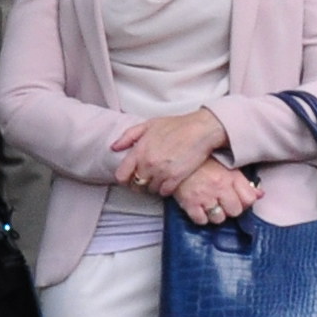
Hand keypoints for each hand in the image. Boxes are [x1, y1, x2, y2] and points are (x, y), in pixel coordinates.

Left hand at [110, 109, 231, 197]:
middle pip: (135, 185)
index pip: (121, 176)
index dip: (124, 179)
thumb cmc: (177, 125)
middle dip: (139, 183)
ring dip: (153, 186)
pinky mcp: (176, 178)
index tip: (131, 177)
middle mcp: (148, 164)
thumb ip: (129, 136)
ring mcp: (161, 172)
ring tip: (160, 178)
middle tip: (147, 179)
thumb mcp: (149, 124)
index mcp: (139, 151)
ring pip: (150, 190)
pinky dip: (165, 189)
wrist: (202, 129)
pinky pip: (164, 192)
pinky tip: (169, 181)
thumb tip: (114, 148)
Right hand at [170, 159, 261, 227]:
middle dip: (230, 210)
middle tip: (223, 204)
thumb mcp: (227, 167)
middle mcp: (220, 187)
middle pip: (235, 211)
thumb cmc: (203, 163)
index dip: (245, 203)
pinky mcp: (189, 203)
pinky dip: (201, 218)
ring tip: (211, 207)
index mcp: (231, 176)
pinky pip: (201, 220)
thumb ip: (244, 182)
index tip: (238, 200)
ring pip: (219, 218)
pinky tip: (200, 210)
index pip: (249, 199)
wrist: (177, 159)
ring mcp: (204, 196)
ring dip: (216, 216)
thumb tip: (260, 195)